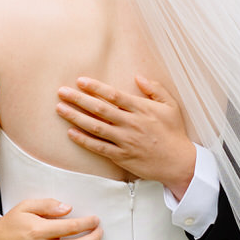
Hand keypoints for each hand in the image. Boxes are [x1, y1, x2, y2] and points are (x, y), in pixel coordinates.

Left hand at [56, 75, 196, 198]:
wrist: (179, 162)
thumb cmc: (174, 132)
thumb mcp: (171, 106)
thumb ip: (155, 89)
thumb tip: (138, 76)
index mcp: (141, 109)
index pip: (113, 95)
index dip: (95, 87)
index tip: (80, 81)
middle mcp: (131, 123)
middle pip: (99, 109)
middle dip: (78, 99)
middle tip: (61, 92)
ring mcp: (125, 141)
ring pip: (95, 127)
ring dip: (75, 117)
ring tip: (60, 109)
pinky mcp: (121, 156)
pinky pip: (98, 147)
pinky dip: (83, 140)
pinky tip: (70, 133)